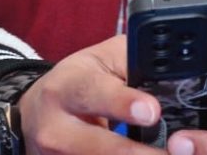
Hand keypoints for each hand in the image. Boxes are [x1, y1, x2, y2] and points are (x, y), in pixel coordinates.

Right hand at [17, 34, 159, 154]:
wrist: (35, 116)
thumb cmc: (77, 83)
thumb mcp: (99, 60)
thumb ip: (131, 63)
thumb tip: (169, 76)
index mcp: (67, 88)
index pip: (94, 93)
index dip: (123, 103)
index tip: (152, 112)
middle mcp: (58, 129)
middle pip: (99, 146)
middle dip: (138, 153)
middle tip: (171, 152)